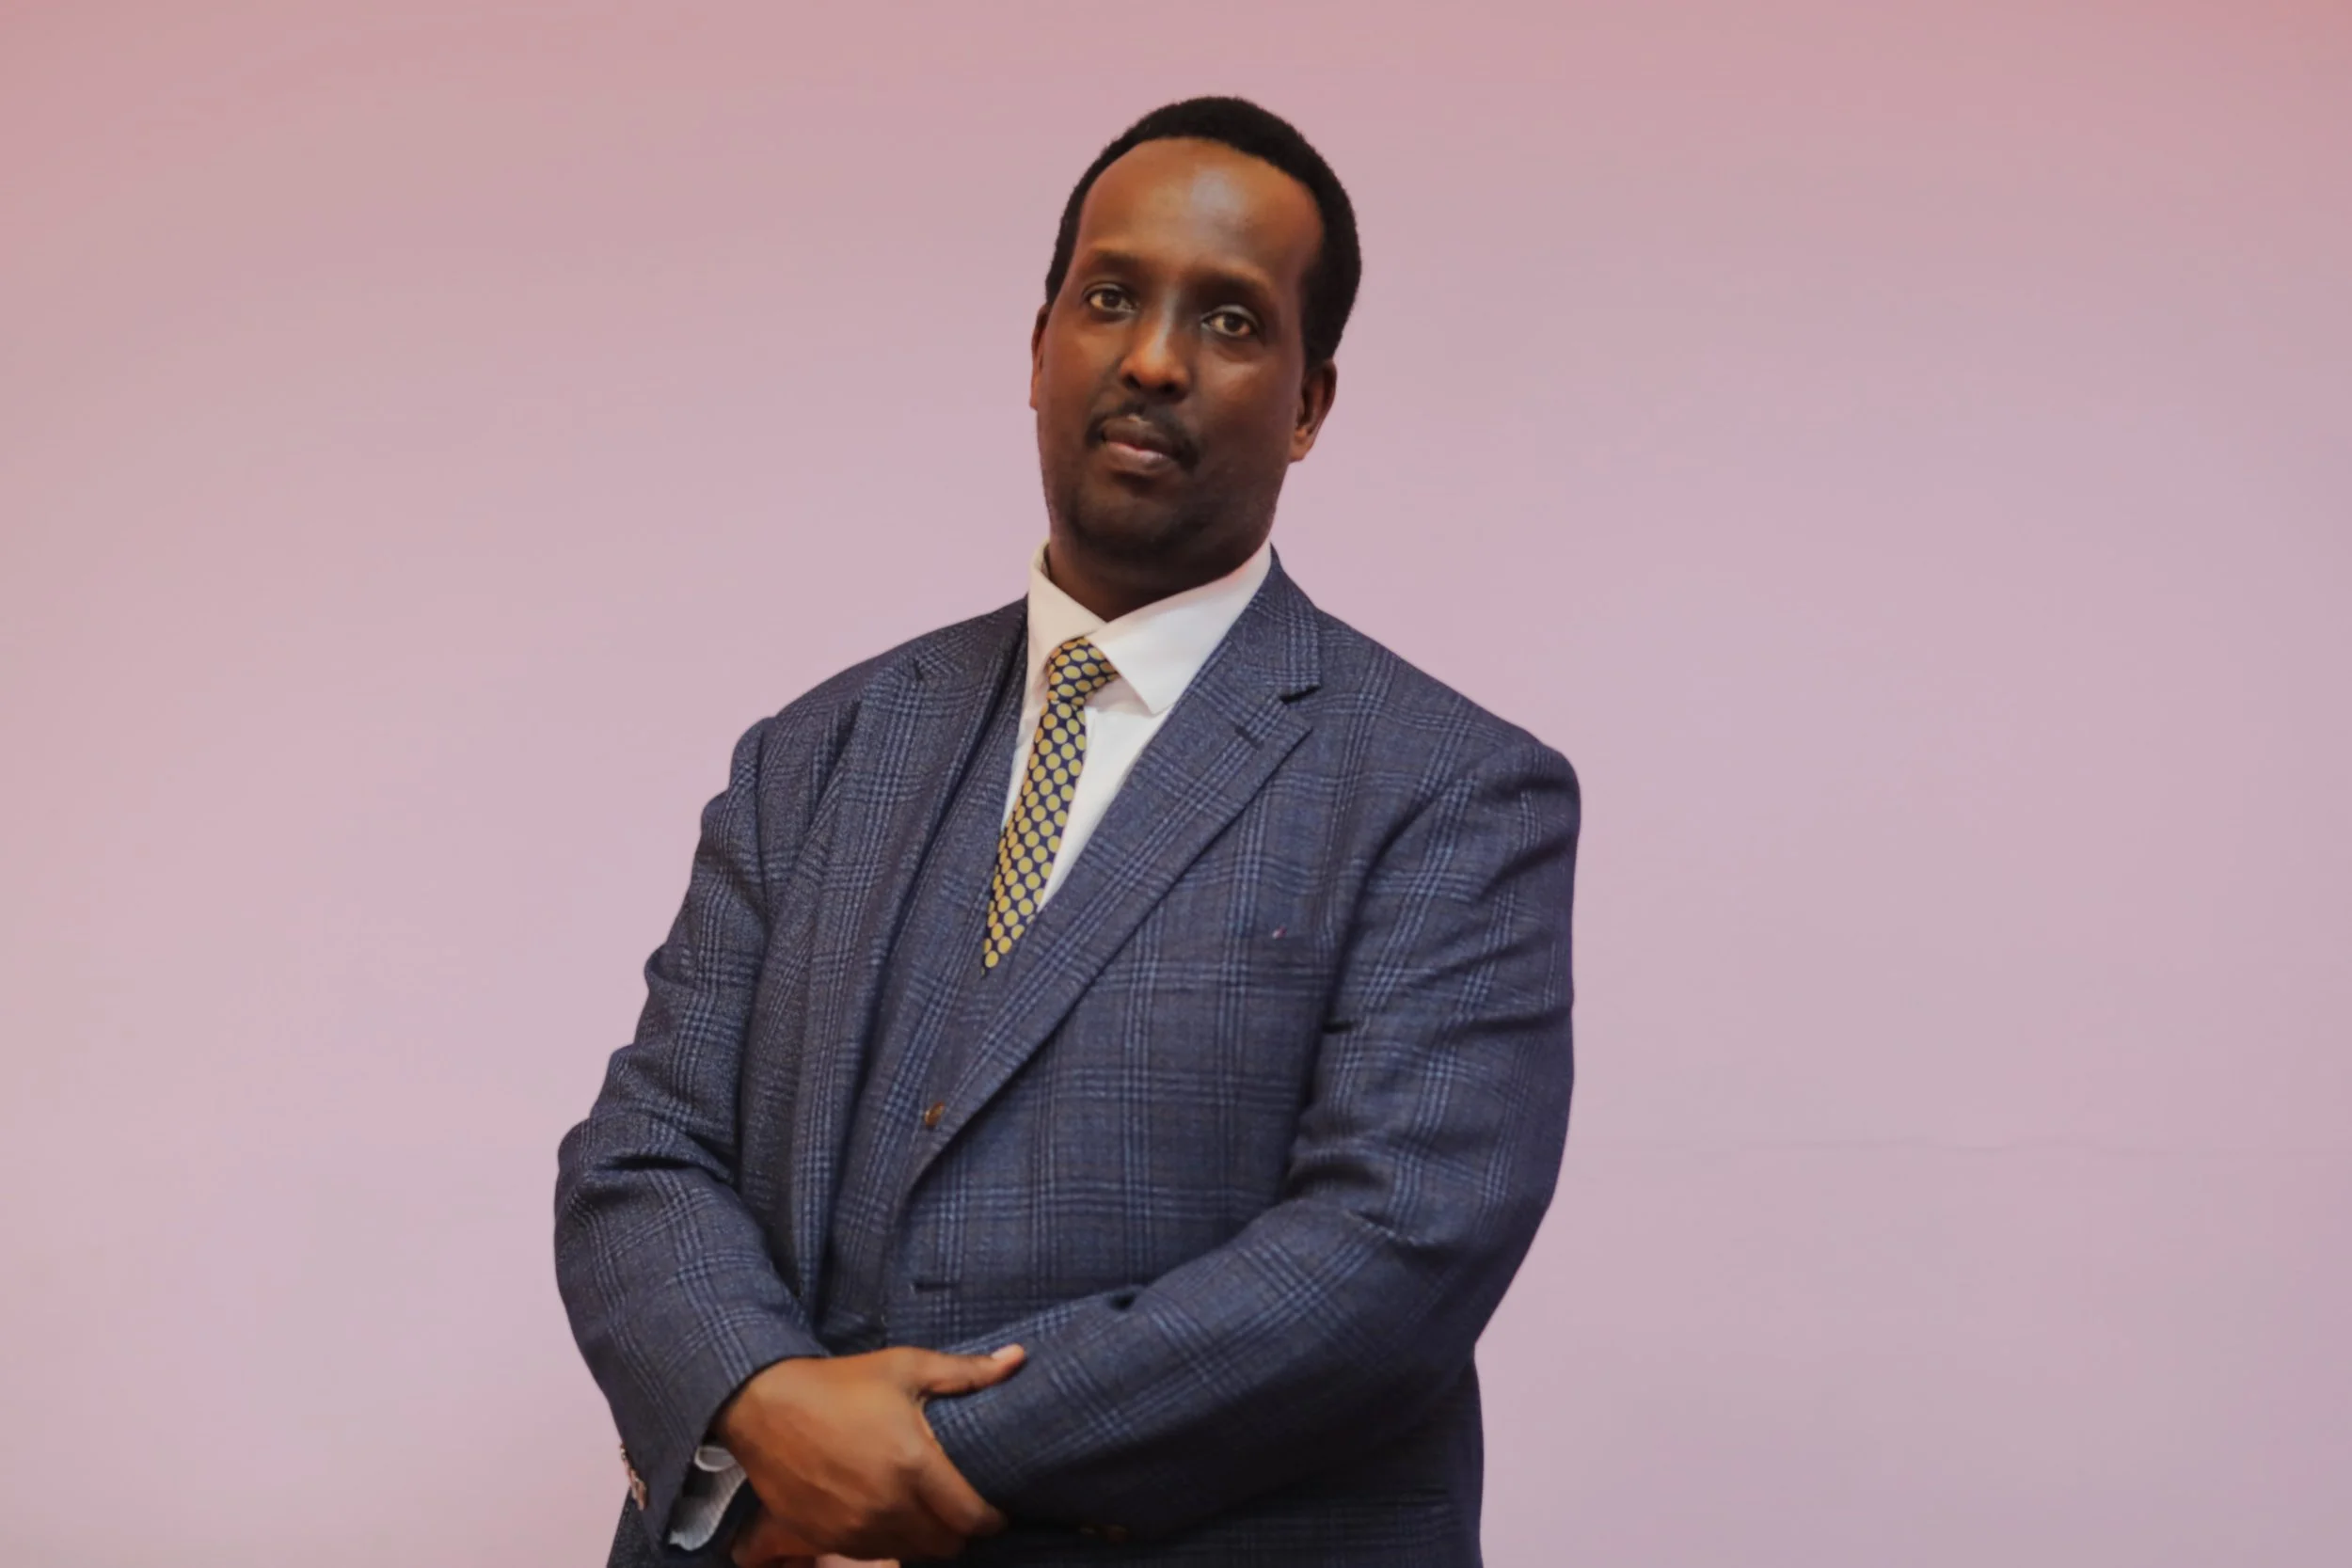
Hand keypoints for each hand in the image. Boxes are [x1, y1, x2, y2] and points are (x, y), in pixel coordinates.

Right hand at [717, 1344, 1025, 1562]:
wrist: (765, 1405)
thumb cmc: (840, 1382)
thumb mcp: (905, 1367)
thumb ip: (965, 1373)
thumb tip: (1018, 1358)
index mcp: (914, 1465)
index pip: (971, 1518)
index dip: (991, 1519)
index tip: (996, 1510)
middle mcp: (888, 1505)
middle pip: (945, 1544)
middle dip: (960, 1530)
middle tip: (961, 1508)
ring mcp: (854, 1527)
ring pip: (911, 1553)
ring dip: (925, 1538)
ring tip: (927, 1512)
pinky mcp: (826, 1539)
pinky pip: (873, 1554)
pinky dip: (889, 1542)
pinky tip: (889, 1515)